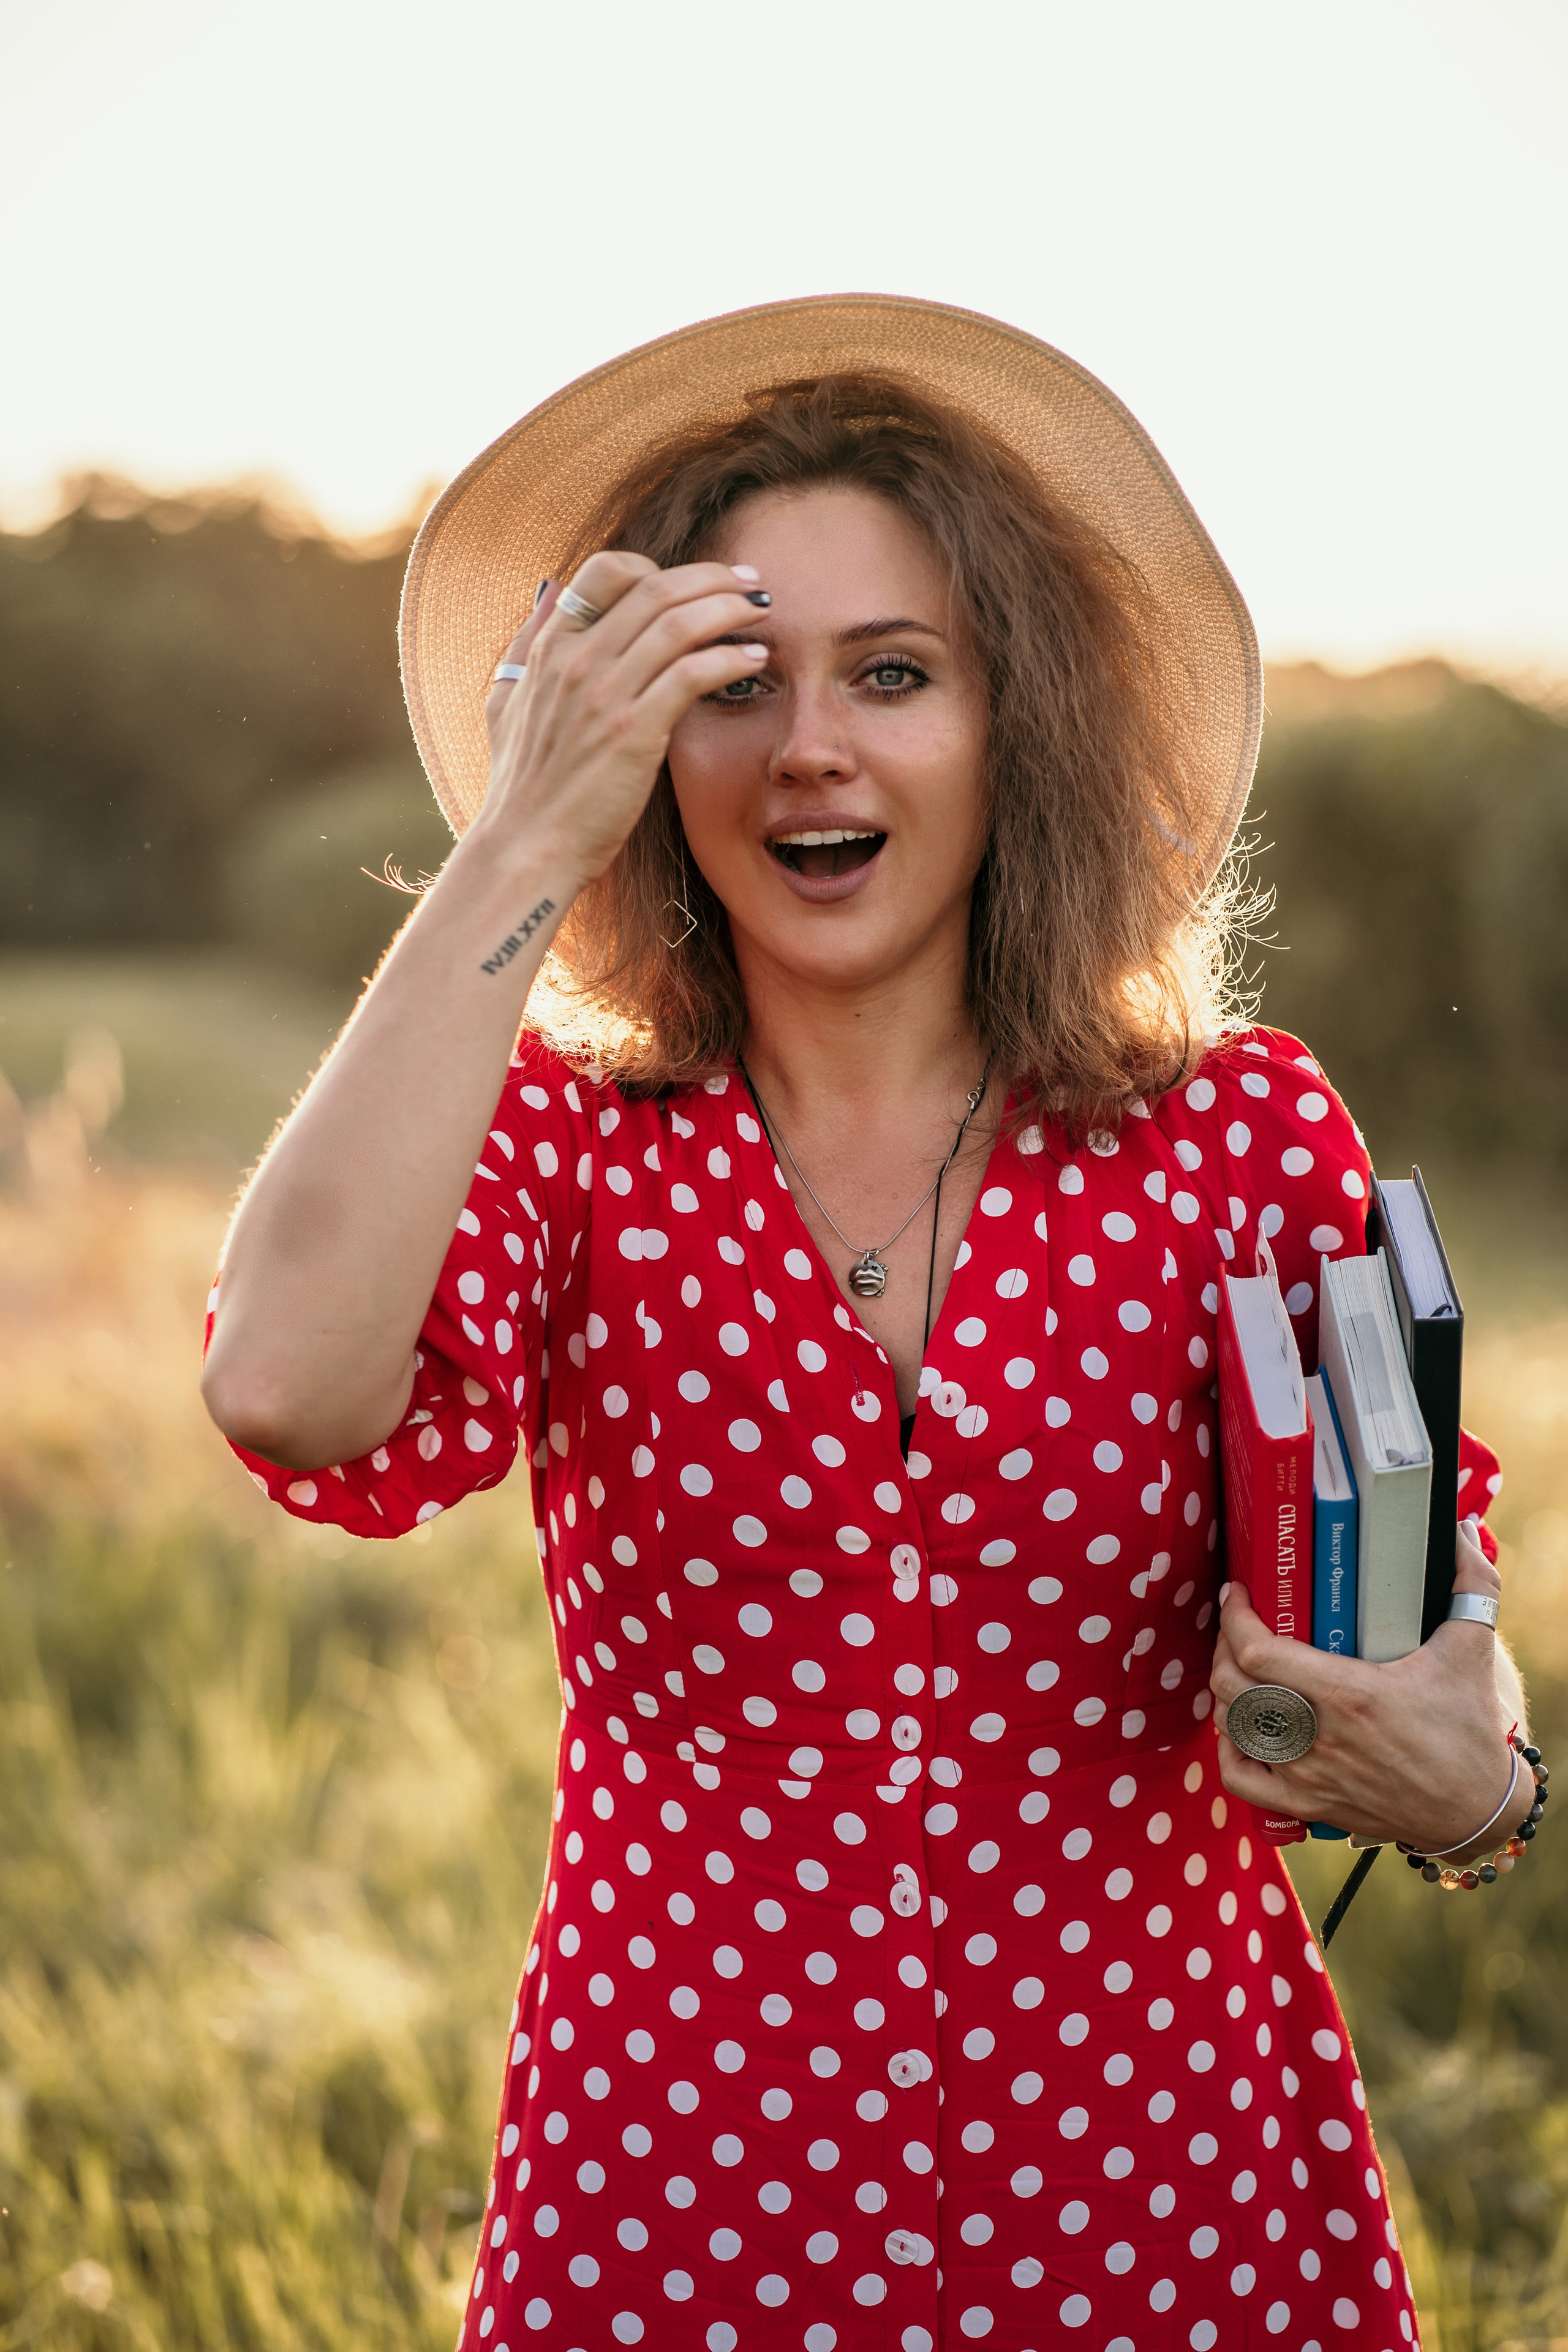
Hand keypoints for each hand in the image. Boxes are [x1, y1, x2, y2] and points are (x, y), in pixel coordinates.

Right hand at [475, 552, 770, 885]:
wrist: (526, 849)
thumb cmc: (522, 789)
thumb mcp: (505, 705)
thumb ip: (526, 647)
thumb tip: (550, 594)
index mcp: (549, 649)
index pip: (606, 571)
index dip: (655, 566)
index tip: (690, 584)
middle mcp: (576, 661)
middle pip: (656, 587)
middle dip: (713, 577)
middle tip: (749, 581)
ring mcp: (605, 695)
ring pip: (680, 622)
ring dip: (730, 608)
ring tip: (760, 610)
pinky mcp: (634, 733)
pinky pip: (693, 674)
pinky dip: (729, 659)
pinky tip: (753, 660)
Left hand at [1210, 1518, 1516, 1856]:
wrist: (1477, 1810)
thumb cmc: (1469, 1729)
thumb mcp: (1471, 1649)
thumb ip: (1470, 1585)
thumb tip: (1461, 1531)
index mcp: (1347, 1693)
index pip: (1258, 1651)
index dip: (1234, 1617)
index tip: (1236, 1593)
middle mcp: (1319, 1736)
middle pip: (1233, 1685)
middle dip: (1223, 1647)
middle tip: (1236, 1626)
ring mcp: (1308, 1775)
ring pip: (1232, 1728)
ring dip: (1225, 1692)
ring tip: (1238, 1667)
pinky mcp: (1309, 1806)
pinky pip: (1242, 1782)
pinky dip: (1228, 1751)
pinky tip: (1240, 1729)